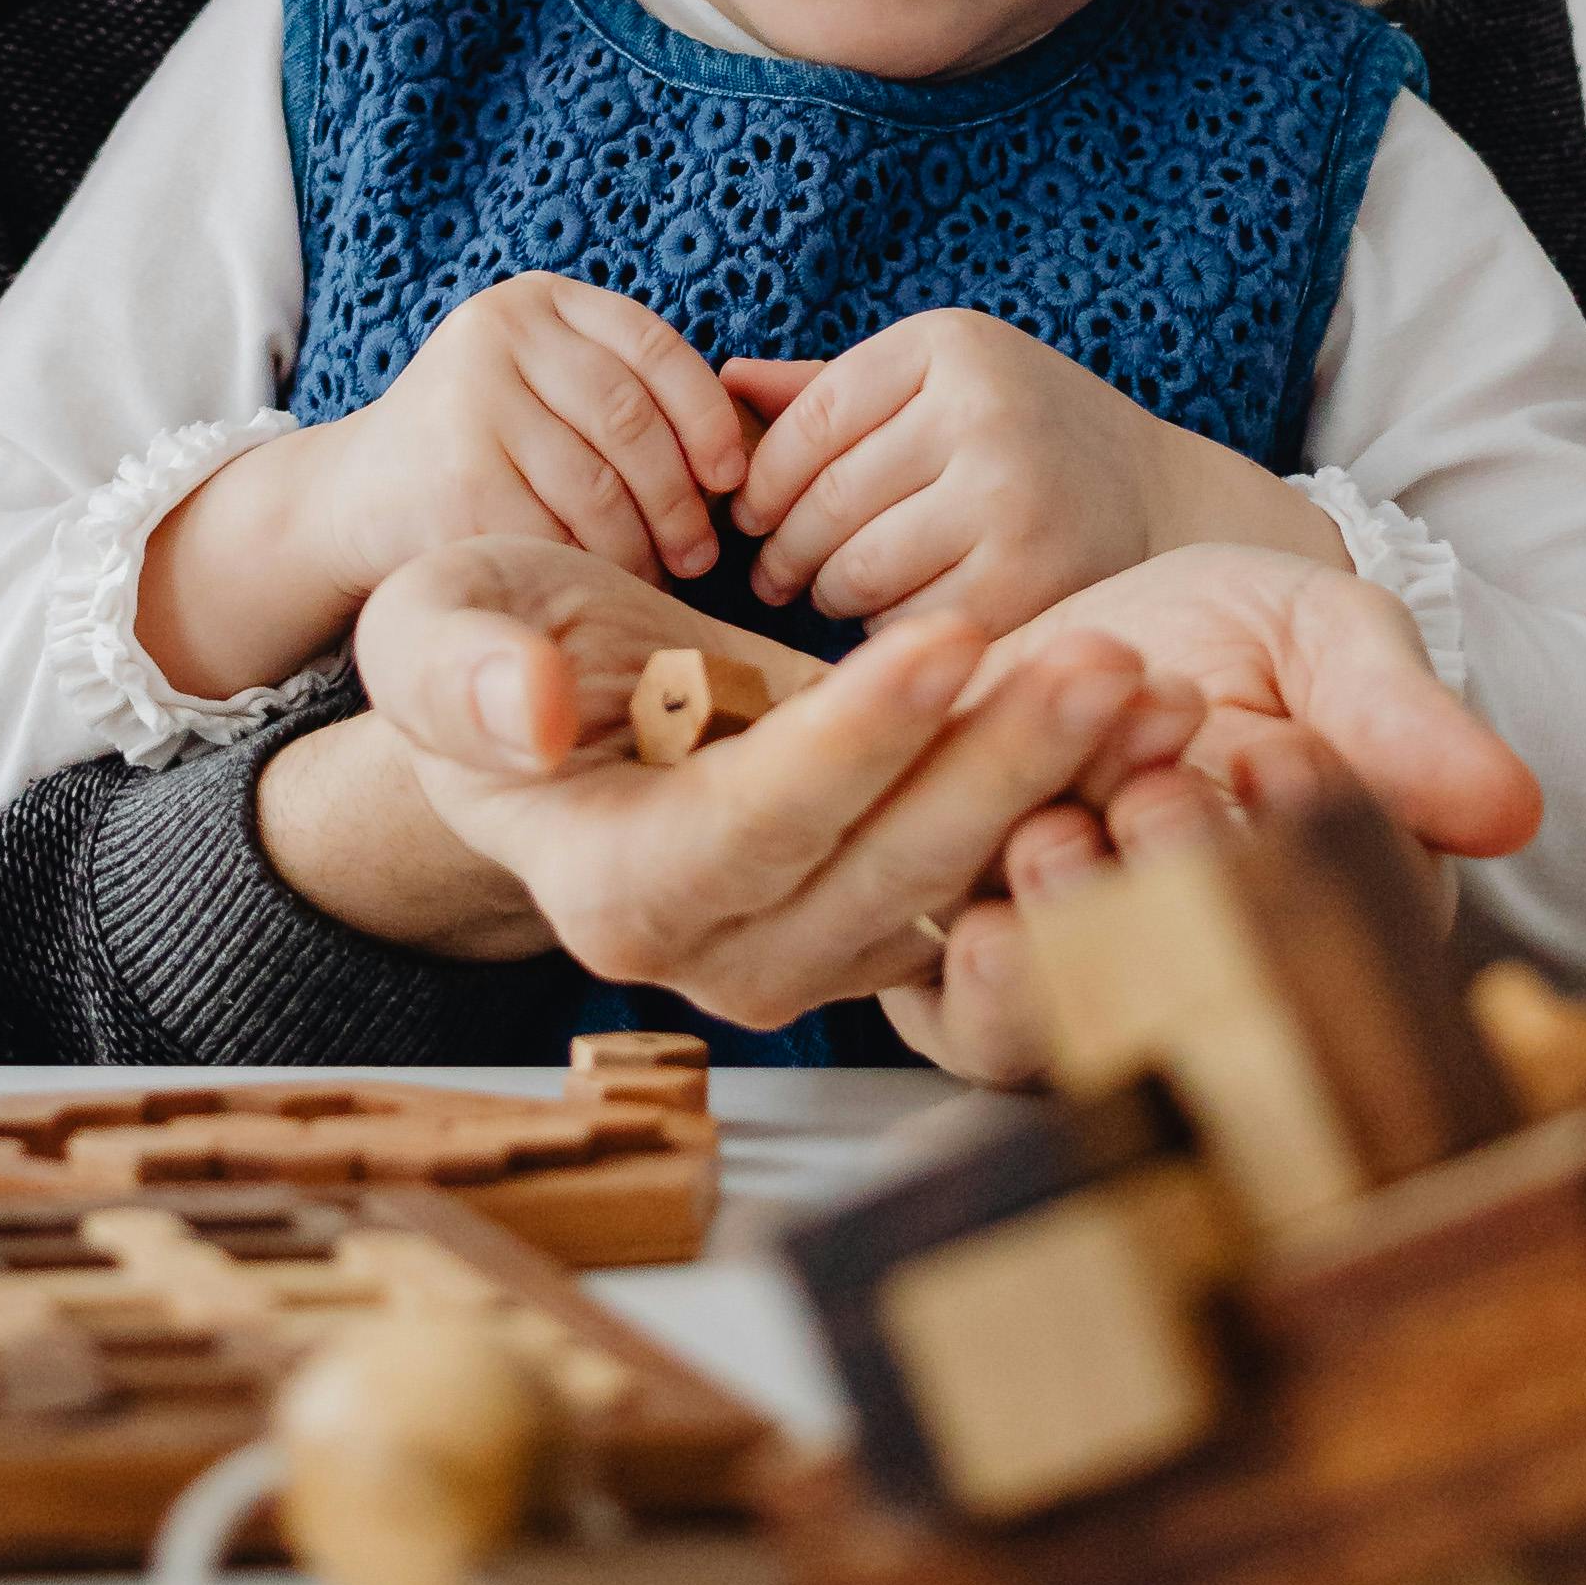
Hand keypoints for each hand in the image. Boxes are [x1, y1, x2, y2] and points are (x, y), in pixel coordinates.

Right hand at [327, 273, 749, 591]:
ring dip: (643, 546)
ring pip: (600, 488)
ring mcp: (470, 400)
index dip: (709, 417)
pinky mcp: (455, 476)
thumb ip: (625, 396)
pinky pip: (556, 535)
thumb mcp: (544, 390)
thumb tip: (747, 452)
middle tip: (700, 552)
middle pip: (631, 421)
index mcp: (536, 301)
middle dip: (681, 498)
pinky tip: (594, 586)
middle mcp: (497, 333)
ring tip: (657, 574)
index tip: (733, 477)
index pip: (653, 347)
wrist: (355, 497)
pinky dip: (589, 569)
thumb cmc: (481, 450)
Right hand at [338, 535, 1193, 1036]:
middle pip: (885, 871)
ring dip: (1067, 788)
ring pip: (961, 884)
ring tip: (1157, 686)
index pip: (752, 827)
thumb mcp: (428, 630)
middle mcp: (724, 955)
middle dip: (1003, 764)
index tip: (944, 635)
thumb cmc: (487, 650)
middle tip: (1108, 656)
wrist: (555, 698)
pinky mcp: (891, 918)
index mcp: (613, 890)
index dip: (851, 741)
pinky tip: (1150, 715)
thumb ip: (460, 671)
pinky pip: (997, 872)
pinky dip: (1074, 795)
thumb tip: (528, 710)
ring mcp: (819, 950)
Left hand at [730, 316, 1344, 638]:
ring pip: (854, 568)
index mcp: (949, 345)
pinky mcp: (1030, 581)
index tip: (747, 513)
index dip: (760, 479)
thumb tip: (717, 383)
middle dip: (782, 548)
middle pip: (821, 500)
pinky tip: (899, 621)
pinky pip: (909, 623)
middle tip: (776, 573)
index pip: (807, 421)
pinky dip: (887, 634)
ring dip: (828, 593)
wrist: (1164, 503)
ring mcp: (1011, 498)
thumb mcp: (940, 384)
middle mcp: (982, 412)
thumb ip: (831, 390)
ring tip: (834, 592)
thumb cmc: (1023, 437)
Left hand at [882, 546, 1539, 1078]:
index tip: (1283, 762)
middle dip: (1176, 897)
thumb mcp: (1329, 647)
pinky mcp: (969, 972)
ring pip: (1086, 1029)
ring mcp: (1088, 991)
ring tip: (1053, 837)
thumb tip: (1512, 806)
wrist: (1086, 640)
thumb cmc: (1239, 646)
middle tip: (1159, 797)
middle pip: (1203, 994)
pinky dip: (970, 971)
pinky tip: (970, 910)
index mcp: (1328, 918)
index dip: (1301, 860)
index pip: (1334, 931)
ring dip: (1065, 936)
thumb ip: (1399, 719)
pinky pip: (964, 1017)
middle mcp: (1212, 982)